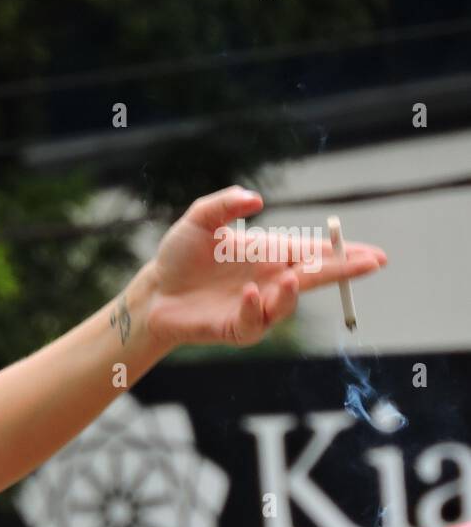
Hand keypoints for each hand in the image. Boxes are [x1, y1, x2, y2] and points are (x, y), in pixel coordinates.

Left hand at [137, 185, 388, 349]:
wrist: (155, 291)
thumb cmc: (180, 255)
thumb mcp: (199, 220)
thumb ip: (223, 204)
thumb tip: (256, 198)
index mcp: (268, 253)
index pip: (312, 252)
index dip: (341, 253)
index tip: (371, 254)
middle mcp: (269, 280)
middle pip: (313, 277)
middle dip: (343, 271)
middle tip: (372, 263)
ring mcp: (256, 305)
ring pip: (287, 303)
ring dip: (292, 293)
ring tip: (290, 279)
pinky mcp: (237, 328)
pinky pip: (255, 322)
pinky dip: (255, 308)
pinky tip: (248, 294)